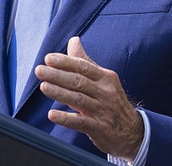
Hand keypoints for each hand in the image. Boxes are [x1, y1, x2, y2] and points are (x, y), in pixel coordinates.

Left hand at [35, 37, 143, 160]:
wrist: (132, 131)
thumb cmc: (111, 101)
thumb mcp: (103, 80)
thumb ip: (85, 61)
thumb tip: (73, 40)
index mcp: (106, 78)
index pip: (83, 67)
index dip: (65, 62)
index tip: (48, 58)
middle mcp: (106, 93)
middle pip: (79, 81)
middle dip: (57, 75)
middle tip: (39, 71)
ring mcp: (103, 111)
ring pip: (79, 99)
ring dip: (59, 93)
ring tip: (43, 86)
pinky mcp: (100, 128)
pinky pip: (81, 122)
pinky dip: (66, 118)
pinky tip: (52, 114)